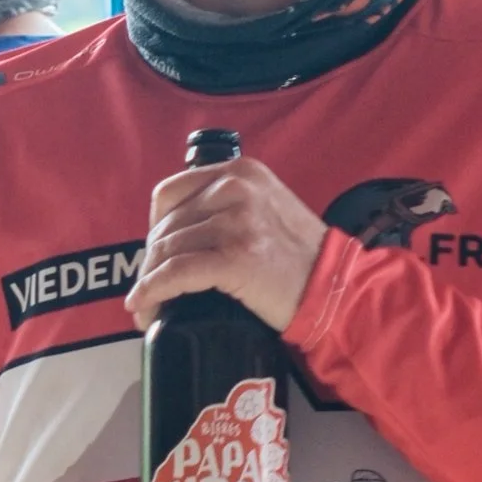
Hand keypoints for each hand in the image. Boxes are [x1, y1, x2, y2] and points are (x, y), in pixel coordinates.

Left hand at [127, 155, 325, 332]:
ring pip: (167, 251)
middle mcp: (236, 188)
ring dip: (149, 284)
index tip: (156, 255)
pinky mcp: (236, 258)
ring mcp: (236, 222)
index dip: (155, 228)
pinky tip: (143, 308)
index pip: (170, 192)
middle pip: (166, 225)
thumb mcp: (267, 208)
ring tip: (146, 309)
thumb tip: (178, 232)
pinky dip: (153, 292)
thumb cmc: (302, 258)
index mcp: (240, 172)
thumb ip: (229, 205)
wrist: (338, 288)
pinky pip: (176, 274)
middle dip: (151, 262)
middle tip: (149, 291)